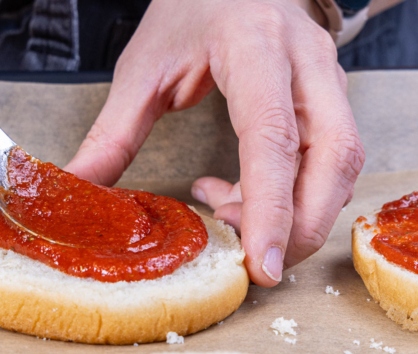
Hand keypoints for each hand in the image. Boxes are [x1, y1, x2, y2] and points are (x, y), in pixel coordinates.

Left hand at [65, 0, 364, 285]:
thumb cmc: (189, 11)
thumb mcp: (142, 68)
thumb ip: (112, 134)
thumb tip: (75, 190)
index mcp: (255, 48)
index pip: (273, 136)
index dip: (269, 206)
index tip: (260, 263)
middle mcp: (307, 63)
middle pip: (333, 160)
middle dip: (300, 226)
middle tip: (253, 264)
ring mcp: (328, 80)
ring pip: (341, 167)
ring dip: (295, 214)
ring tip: (227, 215)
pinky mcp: (331, 100)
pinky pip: (329, 164)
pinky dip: (291, 197)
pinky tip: (238, 194)